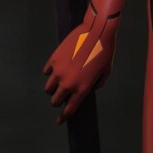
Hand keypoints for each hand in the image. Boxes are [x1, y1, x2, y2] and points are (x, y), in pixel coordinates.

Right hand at [43, 4, 118, 123]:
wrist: (97, 31)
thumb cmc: (105, 51)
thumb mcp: (105, 71)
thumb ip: (96, 84)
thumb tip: (89, 88)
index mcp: (82, 88)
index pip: (69, 109)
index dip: (63, 117)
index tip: (59, 121)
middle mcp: (68, 83)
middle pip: (55, 100)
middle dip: (57, 101)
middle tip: (61, 97)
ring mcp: (59, 71)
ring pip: (48, 88)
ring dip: (52, 88)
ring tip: (58, 83)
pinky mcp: (54, 59)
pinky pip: (46, 72)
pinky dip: (50, 72)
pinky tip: (56, 69)